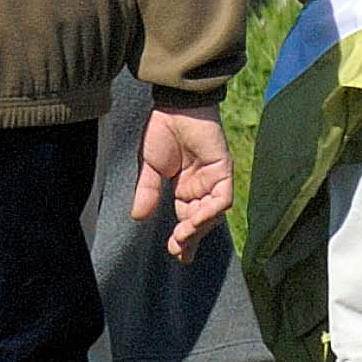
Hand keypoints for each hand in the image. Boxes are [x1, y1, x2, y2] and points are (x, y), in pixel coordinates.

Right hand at [132, 99, 232, 262]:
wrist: (174, 105)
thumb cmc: (162, 130)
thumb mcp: (150, 167)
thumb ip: (147, 192)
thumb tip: (138, 218)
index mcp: (185, 188)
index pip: (187, 220)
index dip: (184, 240)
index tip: (176, 256)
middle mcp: (202, 187)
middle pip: (200, 222)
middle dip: (190, 239)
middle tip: (177, 251)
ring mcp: (214, 180)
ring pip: (213, 214)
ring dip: (198, 228)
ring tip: (182, 238)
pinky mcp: (223, 170)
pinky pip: (222, 199)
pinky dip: (210, 212)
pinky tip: (194, 220)